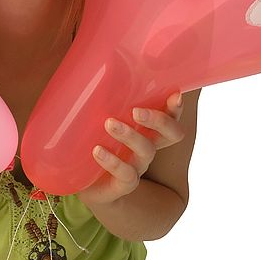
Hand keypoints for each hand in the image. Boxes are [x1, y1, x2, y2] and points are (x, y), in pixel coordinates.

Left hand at [78, 92, 186, 207]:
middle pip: (171, 134)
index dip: (176, 108)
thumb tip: (84, 71)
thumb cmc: (95, 144)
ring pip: (147, 151)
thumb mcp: (97, 122)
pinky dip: (113, 161)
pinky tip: (98, 150)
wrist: (89, 188)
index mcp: (146, 131)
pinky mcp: (123, 185)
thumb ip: (98, 102)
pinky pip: (127, 175)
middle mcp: (147, 147)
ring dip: (130, 135)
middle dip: (158, 120)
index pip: (171, 117)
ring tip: (109, 124)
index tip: (174, 95)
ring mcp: (138, 167)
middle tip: (136, 111)